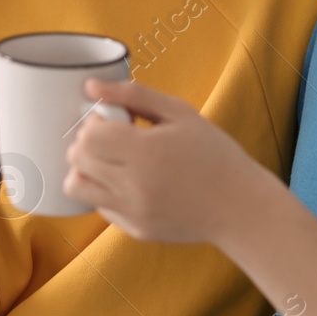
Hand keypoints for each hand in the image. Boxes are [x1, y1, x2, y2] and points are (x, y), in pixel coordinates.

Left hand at [64, 79, 272, 243]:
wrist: (239, 205)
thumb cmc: (214, 153)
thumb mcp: (180, 113)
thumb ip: (133, 95)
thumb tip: (90, 86)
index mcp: (147, 152)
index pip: (88, 135)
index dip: (95, 122)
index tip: (115, 120)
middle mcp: (135, 186)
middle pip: (78, 158)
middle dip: (88, 142)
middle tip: (114, 138)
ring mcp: (134, 212)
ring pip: (77, 186)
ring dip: (86, 168)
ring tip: (113, 161)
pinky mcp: (136, 229)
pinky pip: (100, 207)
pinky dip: (105, 191)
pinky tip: (130, 182)